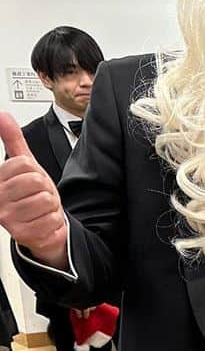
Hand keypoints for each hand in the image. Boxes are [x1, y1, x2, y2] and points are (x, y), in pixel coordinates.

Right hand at [0, 113, 68, 268]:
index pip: (24, 164)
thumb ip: (12, 139)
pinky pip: (52, 218)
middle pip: (36, 181)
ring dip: (51, 205)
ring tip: (41, 209)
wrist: (39, 226)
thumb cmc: (31, 194)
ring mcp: (9, 218)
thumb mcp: (23, 164)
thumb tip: (2, 115)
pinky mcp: (23, 234)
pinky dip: (54, 220)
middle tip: (37, 195)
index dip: (34, 170)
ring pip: (46, 200)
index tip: (28, 180)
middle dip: (45, 188)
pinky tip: (43, 222)